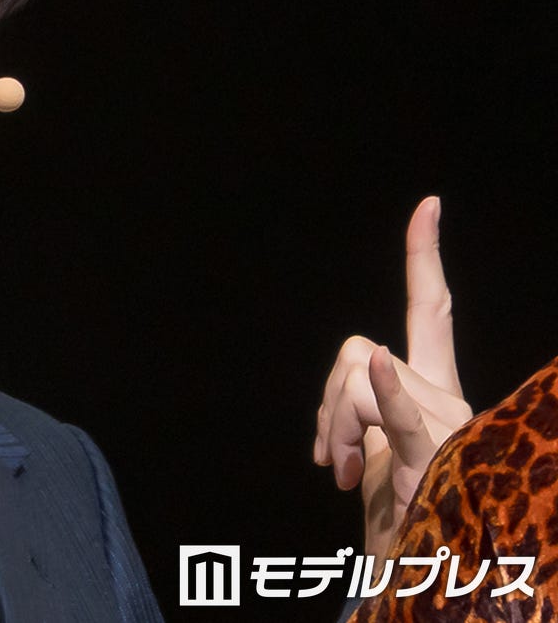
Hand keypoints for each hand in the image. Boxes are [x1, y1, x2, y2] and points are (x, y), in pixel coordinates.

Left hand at [313, 196, 472, 559]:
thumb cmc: (392, 509)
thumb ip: (359, 397)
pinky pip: (398, 414)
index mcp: (430, 387)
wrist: (412, 569)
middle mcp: (446, 395)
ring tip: (341, 474)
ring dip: (331, 427)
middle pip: (356, 352)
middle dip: (326, 399)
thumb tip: (358, 371)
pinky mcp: (433, 456)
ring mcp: (445, 423)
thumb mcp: (367, 440)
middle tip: (326, 457)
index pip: (429, 311)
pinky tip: (380, 369)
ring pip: (355, 382)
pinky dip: (386, 394)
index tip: (428, 205)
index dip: (425, 258)